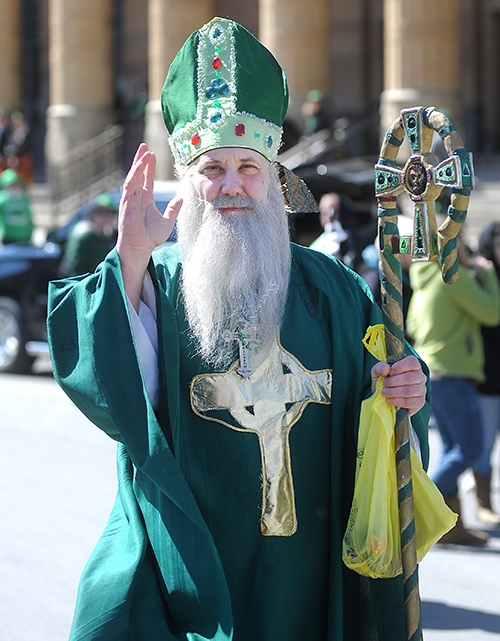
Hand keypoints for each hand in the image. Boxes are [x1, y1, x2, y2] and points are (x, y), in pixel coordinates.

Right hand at [116, 143, 182, 309]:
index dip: (148, 167)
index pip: (146, 179)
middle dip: (141, 160)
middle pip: (138, 174)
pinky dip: (134, 175)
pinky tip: (140, 166)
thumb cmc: (151, 237)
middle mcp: (136, 197)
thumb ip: (173, 208)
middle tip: (145, 147)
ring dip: (137, 164)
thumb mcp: (167, 220)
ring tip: (144, 152)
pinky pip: (130, 185)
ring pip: (133, 177)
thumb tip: (181, 198)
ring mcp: (130, 199)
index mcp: (145, 199)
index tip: (152, 155)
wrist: (141, 247)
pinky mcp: (126, 203)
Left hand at [371, 355, 426, 416]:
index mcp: (413, 365)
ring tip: (384, 392)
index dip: (400, 366)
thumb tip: (386, 368)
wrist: (386, 396)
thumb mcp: (378, 372)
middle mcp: (420, 376)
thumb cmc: (385, 381)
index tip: (390, 372)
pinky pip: (410, 402)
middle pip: (409, 378)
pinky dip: (397, 401)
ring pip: (409, 391)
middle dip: (393, 382)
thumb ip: (379, 368)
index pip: (412, 362)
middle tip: (384, 384)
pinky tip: (389, 400)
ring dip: (393, 392)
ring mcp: (422, 389)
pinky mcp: (420, 402)